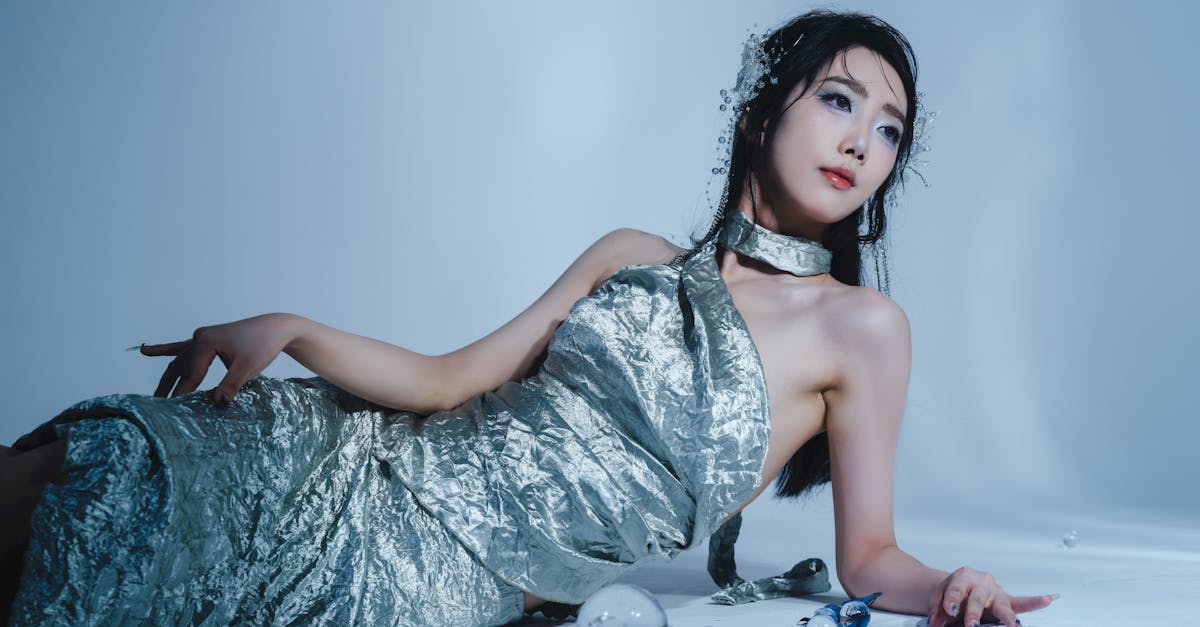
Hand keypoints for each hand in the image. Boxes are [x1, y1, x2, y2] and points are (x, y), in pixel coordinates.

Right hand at [139, 313, 297, 407]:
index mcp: (206, 342)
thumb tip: (216, 404)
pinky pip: (182, 347)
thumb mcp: (249, 368)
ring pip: (178, 361)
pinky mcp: (208, 339)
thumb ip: (231, 386)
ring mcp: (202, 336)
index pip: (190, 375)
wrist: (276, 328)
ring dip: (167, 378)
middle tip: (155, 410)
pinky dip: (164, 350)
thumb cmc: (264, 345)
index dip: (182, 395)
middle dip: (169, 390)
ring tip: (154, 396)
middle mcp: (199, 337)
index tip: (170, 413)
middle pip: (180, 368)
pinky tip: (145, 350)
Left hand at [927, 566, 1054, 626]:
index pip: (957, 589)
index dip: (952, 600)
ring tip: (1012, 625)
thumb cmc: (949, 593)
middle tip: (971, 625)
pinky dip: (1035, 602)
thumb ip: (938, 612)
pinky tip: (1047, 600)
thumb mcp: (938, 599)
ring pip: (1002, 604)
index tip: (950, 610)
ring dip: (1006, 617)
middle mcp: (982, 581)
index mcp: (963, 576)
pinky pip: (1022, 603)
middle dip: (974, 613)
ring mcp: (996, 592)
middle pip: (978, 598)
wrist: (955, 588)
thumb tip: (937, 624)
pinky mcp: (1007, 601)